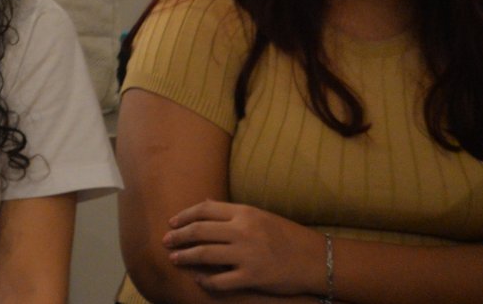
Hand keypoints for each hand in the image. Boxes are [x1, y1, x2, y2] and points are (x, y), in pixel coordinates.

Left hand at [162, 200, 319, 295]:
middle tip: (166, 241)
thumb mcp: (261, 216)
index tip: (171, 222)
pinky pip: (221, 281)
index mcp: (245, 213)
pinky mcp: (253, 277)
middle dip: (178, 236)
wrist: (316, 259)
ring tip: (174, 258)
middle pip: (199, 231)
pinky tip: (200, 280)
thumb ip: (232, 211)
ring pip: (204, 254)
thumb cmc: (288, 236)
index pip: (204, 210)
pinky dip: (206, 281)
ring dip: (185, 257)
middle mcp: (243, 231)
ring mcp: (247, 255)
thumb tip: (204, 202)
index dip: (184, 216)